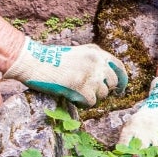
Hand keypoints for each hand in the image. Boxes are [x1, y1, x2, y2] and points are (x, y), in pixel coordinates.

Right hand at [7, 39, 129, 104]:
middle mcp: (97, 62)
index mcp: (96, 52)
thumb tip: (105, 80)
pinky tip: (73, 99)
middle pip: (112, 84)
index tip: (120, 90)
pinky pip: (91, 103)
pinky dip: (83, 104)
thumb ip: (93, 62)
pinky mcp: (82, 88)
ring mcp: (90, 75)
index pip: (119, 67)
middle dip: (104, 92)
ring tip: (77, 94)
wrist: (34, 62)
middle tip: (91, 95)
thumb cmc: (52, 59)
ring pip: (102, 95)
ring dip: (91, 98)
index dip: (123, 80)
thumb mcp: (77, 53)